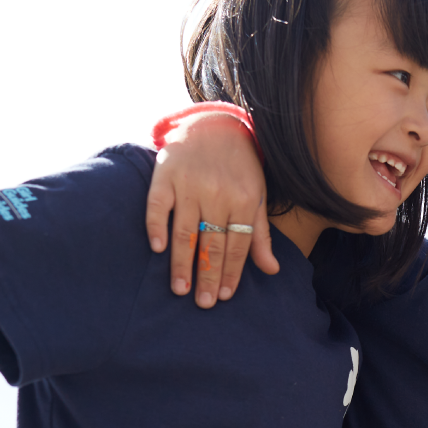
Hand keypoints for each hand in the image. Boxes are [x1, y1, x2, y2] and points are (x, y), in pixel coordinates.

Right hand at [145, 112, 276, 307]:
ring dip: (182, 262)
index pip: (237, 244)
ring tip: (180, 289)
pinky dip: (156, 226)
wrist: (213, 124)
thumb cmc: (239, 166)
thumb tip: (271, 270)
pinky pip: (158, 205)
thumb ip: (260, 234)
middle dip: (208, 275)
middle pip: (212, 242)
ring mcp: (189, 184)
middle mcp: (217, 193)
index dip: (231, 272)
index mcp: (244, 199)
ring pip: (185, 230)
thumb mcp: (256, 196)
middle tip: (202, 304)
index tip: (223, 296)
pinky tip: (157, 249)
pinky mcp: (165, 174)